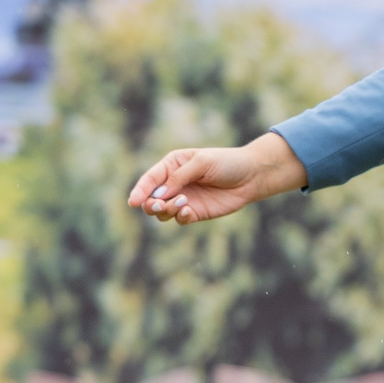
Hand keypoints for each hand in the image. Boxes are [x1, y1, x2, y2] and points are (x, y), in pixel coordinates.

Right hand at [126, 133, 306, 224]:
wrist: (251, 176)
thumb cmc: (226, 163)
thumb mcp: (202, 163)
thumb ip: (180, 177)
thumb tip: (160, 193)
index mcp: (171, 165)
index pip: (150, 179)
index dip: (140, 191)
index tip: (133, 202)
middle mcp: (174, 183)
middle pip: (151, 199)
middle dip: (151, 204)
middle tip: (158, 205)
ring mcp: (184, 199)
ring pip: (163, 212)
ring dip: (167, 210)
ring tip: (182, 203)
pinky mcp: (195, 212)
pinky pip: (180, 219)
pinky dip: (181, 217)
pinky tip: (189, 211)